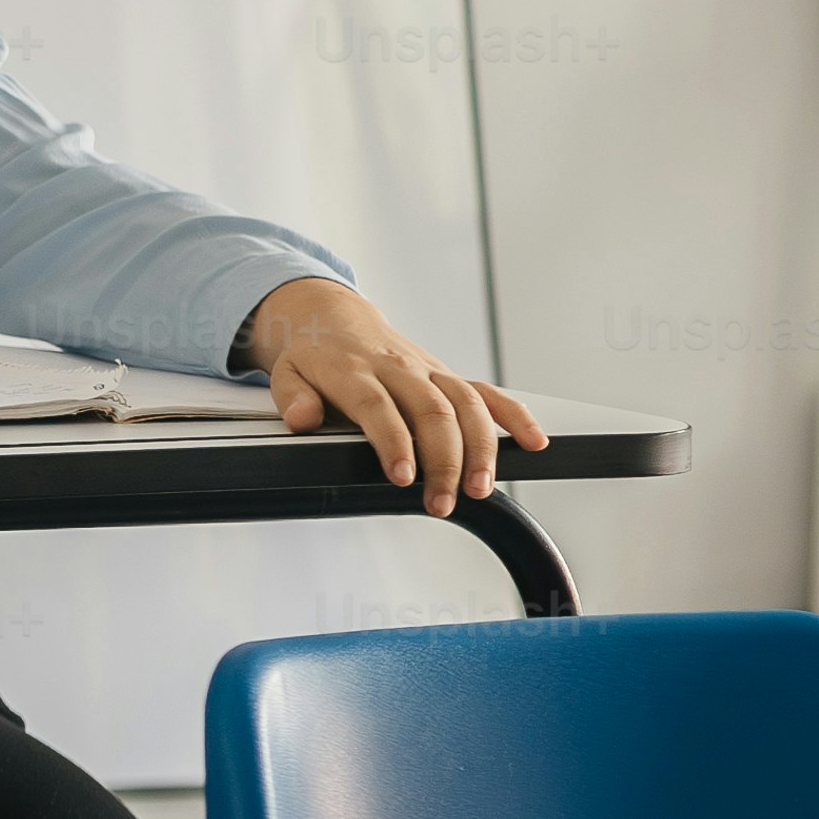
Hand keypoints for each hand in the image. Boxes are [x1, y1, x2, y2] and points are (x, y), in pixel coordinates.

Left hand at [243, 280, 545, 513]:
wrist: (333, 317)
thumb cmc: (313, 354)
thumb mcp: (285, 372)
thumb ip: (292, 397)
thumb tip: (301, 419)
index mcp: (354, 370)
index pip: (379, 407)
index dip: (395, 442)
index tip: (403, 477)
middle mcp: (397, 368)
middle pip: (432, 411)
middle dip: (444, 460)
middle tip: (443, 501)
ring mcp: (428, 371)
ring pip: (466, 405)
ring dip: (480, 448)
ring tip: (480, 488)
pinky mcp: (448, 375)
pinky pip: (488, 393)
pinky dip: (514, 416)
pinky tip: (533, 442)